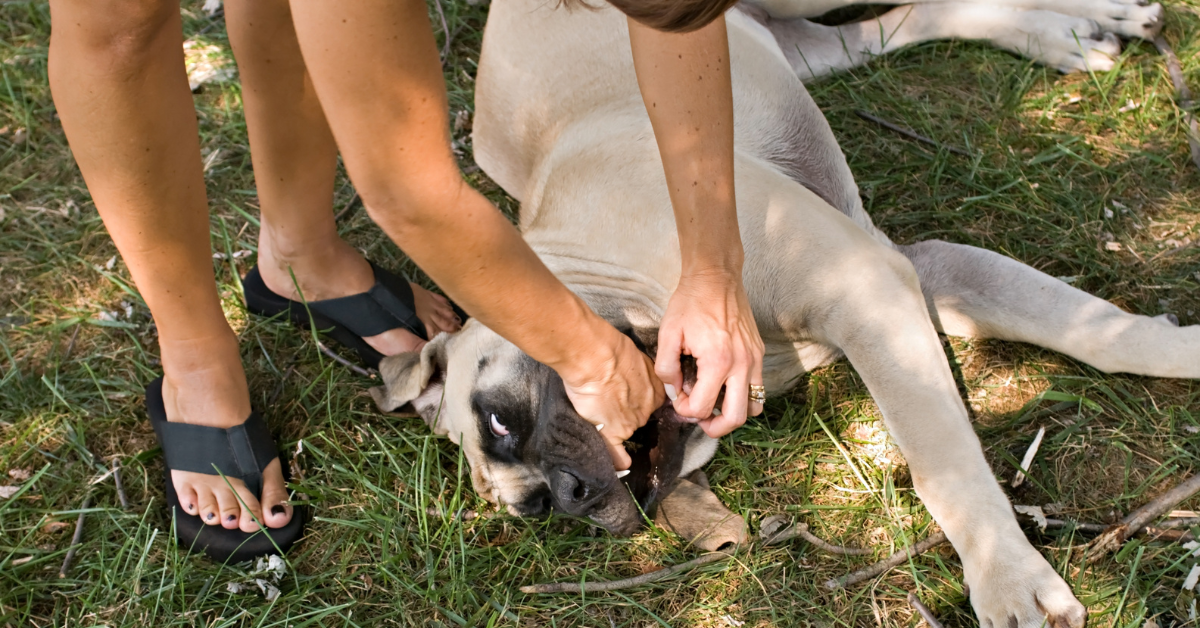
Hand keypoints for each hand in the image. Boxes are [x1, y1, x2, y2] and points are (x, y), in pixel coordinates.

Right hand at [560, 326, 664, 469]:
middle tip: (611, 403)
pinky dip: (618, 461)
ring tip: (601, 417)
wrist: (594, 356)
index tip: (628, 397)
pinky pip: (618, 454)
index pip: (651, 401)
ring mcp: (631, 422)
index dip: (638, 400)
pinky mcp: (612, 432)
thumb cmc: (610, 349)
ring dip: (619, 430)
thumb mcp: (635, 356)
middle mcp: (648, 408)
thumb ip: (639, 368)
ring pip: (628, 431)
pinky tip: (620, 464)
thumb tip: (633, 373)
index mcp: (655, 389)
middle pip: (640, 416)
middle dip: (629, 412)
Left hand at [656, 269, 763, 437]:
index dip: (686, 410)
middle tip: (700, 419)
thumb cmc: (690, 302)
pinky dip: (743, 396)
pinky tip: (725, 386)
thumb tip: (674, 391)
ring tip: (715, 405)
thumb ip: (666, 368)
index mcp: (717, 361)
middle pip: (735, 418)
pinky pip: (758, 387)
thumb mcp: (668, 334)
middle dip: (714, 427)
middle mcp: (741, 364)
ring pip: (753, 407)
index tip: (678, 398)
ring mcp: (754, 359)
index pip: (703, 407)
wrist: (716, 277)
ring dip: (733, 413)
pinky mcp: (759, 353)